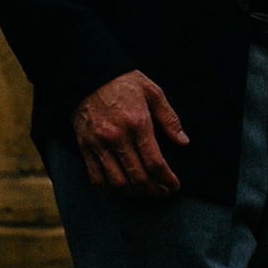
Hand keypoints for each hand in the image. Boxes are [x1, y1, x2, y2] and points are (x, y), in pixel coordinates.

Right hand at [73, 69, 186, 199]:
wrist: (89, 74)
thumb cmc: (124, 82)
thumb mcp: (153, 92)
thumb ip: (169, 118)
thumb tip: (183, 141)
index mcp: (137, 123)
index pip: (154, 162)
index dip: (167, 179)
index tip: (174, 185)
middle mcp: (116, 136)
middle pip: (137, 177)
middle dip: (154, 191)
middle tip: (164, 193)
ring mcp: (98, 144)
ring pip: (117, 182)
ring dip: (134, 194)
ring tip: (146, 193)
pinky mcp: (85, 147)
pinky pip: (96, 177)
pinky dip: (110, 189)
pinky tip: (122, 188)